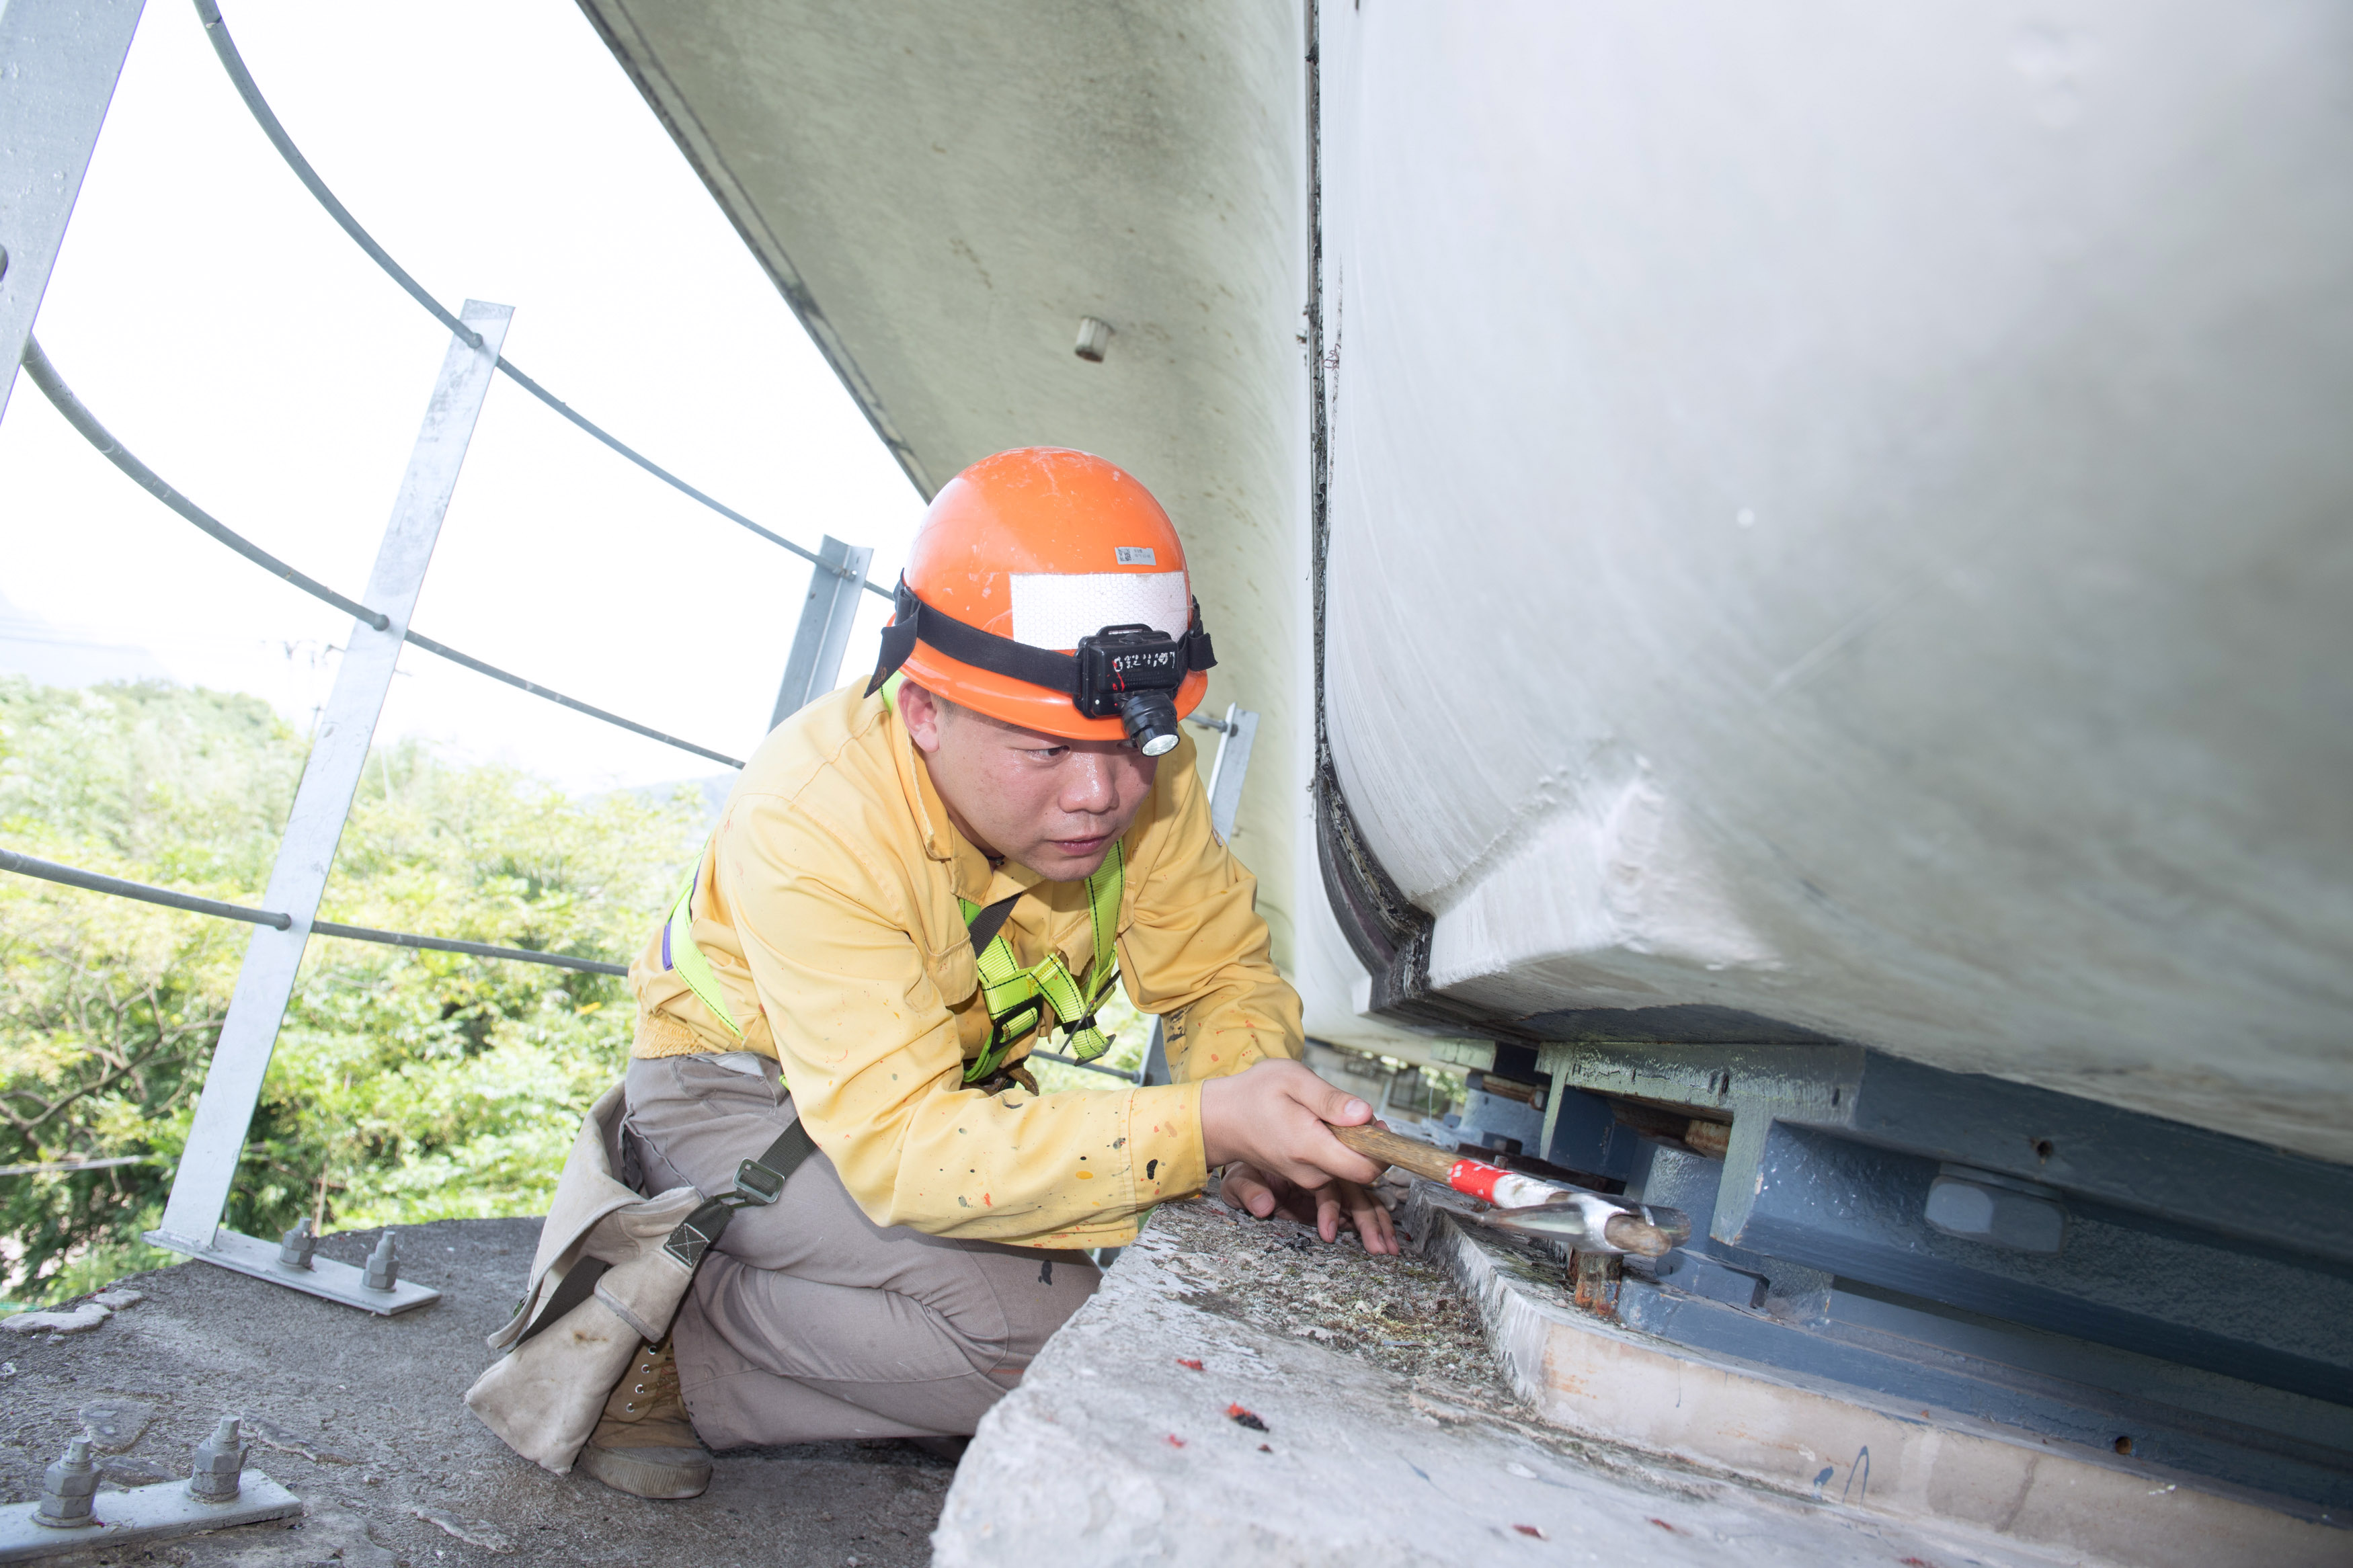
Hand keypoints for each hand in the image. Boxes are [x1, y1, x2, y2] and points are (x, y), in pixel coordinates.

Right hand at [1198, 1058, 1384, 1190]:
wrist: (1220, 1119)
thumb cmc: (1253, 1093)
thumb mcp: (1292, 1079)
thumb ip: (1331, 1099)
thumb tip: (1365, 1114)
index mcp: (1309, 1147)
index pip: (1365, 1169)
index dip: (1381, 1150)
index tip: (1377, 1124)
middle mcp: (1309, 1172)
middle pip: (1360, 1170)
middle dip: (1367, 1144)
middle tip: (1349, 1112)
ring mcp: (1305, 1179)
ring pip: (1348, 1170)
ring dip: (1351, 1147)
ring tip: (1330, 1117)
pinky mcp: (1303, 1178)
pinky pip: (1333, 1170)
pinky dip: (1337, 1151)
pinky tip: (1322, 1128)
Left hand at [1220, 1161, 1399, 1254]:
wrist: (1244, 1151)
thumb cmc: (1243, 1166)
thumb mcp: (1238, 1176)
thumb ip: (1248, 1189)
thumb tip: (1263, 1207)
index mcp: (1302, 1157)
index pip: (1325, 1180)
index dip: (1332, 1206)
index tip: (1329, 1232)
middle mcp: (1321, 1166)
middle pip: (1352, 1189)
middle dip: (1367, 1220)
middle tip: (1378, 1247)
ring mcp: (1329, 1177)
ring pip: (1361, 1195)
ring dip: (1375, 1220)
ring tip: (1387, 1248)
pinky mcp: (1330, 1188)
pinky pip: (1356, 1201)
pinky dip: (1371, 1217)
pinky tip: (1383, 1238)